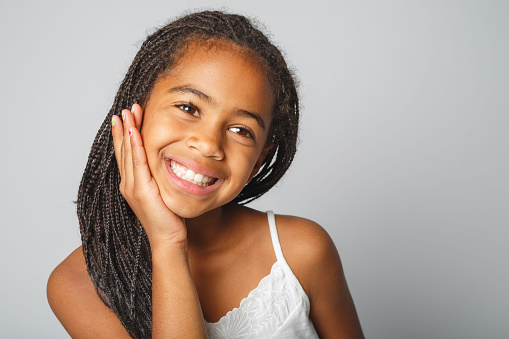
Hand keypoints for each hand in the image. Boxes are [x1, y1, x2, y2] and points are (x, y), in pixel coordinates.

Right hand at [112, 104, 186, 248]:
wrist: (168, 239)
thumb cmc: (168, 218)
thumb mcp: (162, 193)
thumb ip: (159, 178)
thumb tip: (166, 164)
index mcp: (131, 184)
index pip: (126, 154)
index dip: (123, 135)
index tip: (125, 117)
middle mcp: (127, 184)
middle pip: (123, 150)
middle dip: (124, 127)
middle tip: (126, 108)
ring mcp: (132, 187)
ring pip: (128, 153)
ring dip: (127, 131)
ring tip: (128, 113)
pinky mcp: (141, 190)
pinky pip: (137, 163)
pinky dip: (135, 146)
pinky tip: (133, 132)